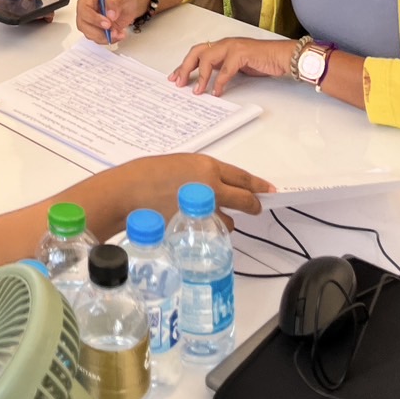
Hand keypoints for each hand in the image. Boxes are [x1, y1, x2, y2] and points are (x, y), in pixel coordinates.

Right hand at [76, 0, 149, 44]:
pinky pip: (97, 38)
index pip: (84, 8)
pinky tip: (118, 35)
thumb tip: (110, 14)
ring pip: (89, 34)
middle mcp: (86, 8)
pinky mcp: (96, 29)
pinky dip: (108, 39)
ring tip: (118, 33)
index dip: (93, 18)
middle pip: (83, 24)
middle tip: (113, 32)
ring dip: (104, 37)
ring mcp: (90, 20)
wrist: (131, 3)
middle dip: (99, 31)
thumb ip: (114, 1)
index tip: (107, 23)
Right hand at [124, 152, 272, 223]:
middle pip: (245, 200)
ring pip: (229, 220)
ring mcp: (205, 209)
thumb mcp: (181, 166)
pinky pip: (212, 231)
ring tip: (208, 218)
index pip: (242, 178)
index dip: (258, 185)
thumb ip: (203, 176)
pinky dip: (210, 231)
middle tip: (256, 208)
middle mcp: (211, 186)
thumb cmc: (150, 175)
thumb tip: (218, 185)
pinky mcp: (196, 227)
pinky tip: (197, 227)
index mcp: (207, 167)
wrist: (130, 191)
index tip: (269, 190)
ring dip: (225, 220)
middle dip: (254, 206)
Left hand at [170, 36, 295, 96]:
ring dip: (200, 76)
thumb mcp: (237, 66)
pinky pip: (226, 69)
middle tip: (179, 82)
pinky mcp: (242, 54)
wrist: (282, 56)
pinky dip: (220, 81)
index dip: (184, 65)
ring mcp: (233, 47)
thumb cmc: (262, 60)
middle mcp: (224, 44)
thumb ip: (222, 69)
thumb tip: (207, 82)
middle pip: (197, 52)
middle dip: (185, 67)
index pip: (197, 53)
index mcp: (221, 46)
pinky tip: (217, 91)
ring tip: (197, 90)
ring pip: (208, 58)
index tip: (174, 77)